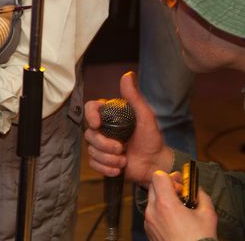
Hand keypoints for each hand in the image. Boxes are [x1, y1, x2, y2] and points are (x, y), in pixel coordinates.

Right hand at [83, 71, 174, 185]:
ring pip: (91, 150)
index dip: (89, 115)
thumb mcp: (146, 117)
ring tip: (124, 161)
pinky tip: (118, 169)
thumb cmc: (153, 139)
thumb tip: (127, 75)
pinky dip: (106, 168)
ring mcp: (102, 145)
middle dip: (105, 145)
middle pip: (89, 134)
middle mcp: (104, 129)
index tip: (97, 124)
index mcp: (111, 115)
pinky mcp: (102, 160)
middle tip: (121, 149)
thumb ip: (134, 97)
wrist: (155, 165)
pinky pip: (94, 163)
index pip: (90, 108)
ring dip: (108, 159)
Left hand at [145, 170, 216, 240]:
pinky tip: (174, 221)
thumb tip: (196, 187)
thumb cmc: (200, 239)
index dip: (170, 176)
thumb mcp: (208, 214)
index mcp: (165, 204)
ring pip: (151, 200)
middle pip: (153, 186)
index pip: (158, 176)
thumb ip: (201, 195)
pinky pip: (151, 213)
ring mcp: (148, 221)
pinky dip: (160, 211)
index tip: (180, 184)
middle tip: (180, 195)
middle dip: (166, 186)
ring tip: (179, 209)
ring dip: (163, 199)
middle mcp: (152, 210)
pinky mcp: (148, 230)